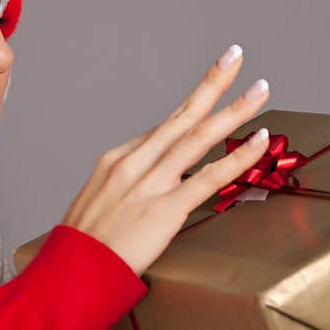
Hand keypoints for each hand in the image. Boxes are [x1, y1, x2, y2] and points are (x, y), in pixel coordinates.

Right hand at [59, 44, 270, 275]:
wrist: (70, 273)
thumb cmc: (81, 248)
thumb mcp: (96, 204)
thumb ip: (126, 189)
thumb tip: (149, 187)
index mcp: (117, 160)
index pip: (162, 131)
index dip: (191, 112)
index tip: (209, 96)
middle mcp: (134, 163)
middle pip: (181, 115)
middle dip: (212, 84)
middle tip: (235, 57)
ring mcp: (151, 184)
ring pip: (199, 137)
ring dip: (234, 110)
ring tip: (259, 90)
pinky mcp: (166, 209)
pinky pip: (209, 177)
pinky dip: (237, 157)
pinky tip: (258, 141)